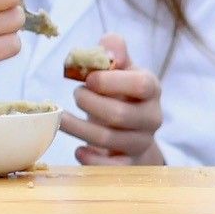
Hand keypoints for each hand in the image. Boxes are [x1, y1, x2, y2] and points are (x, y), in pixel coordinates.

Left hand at [62, 35, 164, 164]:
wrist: (133, 129)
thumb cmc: (120, 92)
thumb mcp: (120, 68)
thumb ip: (113, 51)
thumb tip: (108, 47)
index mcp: (151, 89)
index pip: (141, 84)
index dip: (110, 81)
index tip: (88, 79)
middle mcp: (152, 117)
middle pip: (119, 114)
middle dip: (89, 103)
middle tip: (76, 95)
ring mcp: (142, 142)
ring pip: (108, 139)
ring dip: (78, 127)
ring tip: (62, 117)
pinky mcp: (130, 163)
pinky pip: (110, 166)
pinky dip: (89, 158)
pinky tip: (78, 149)